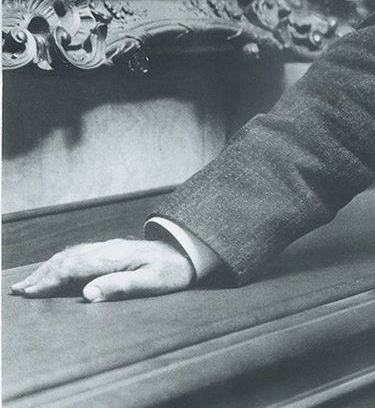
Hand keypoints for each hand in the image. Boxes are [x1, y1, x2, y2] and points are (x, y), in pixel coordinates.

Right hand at [10, 239, 193, 302]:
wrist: (189, 251)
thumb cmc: (173, 270)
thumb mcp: (152, 282)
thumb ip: (120, 286)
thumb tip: (88, 294)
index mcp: (113, 257)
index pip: (72, 268)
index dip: (48, 281)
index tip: (28, 293)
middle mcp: (106, 249)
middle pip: (66, 259)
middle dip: (40, 275)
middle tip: (18, 290)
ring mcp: (108, 247)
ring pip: (70, 255)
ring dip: (48, 268)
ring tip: (30, 282)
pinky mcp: (111, 250)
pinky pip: (79, 253)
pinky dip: (61, 262)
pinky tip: (56, 269)